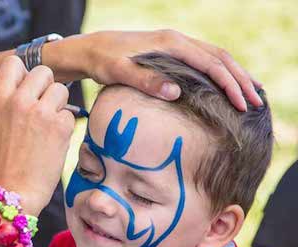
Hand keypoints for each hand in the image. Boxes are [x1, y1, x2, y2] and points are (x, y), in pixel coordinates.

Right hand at [0, 56, 74, 215]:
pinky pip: (70, 115)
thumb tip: (28, 89)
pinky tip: (53, 144)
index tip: (29, 86)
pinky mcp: (60, 126)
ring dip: (59, 107)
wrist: (14, 193)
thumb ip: (10, 104)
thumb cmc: (5, 164)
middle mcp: (20, 101)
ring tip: (47, 130)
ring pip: (61, 91)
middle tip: (44, 107)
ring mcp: (41, 112)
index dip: (24, 73)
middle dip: (47, 87)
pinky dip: (65, 128)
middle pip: (44, 71)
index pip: (13, 63)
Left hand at [47, 30, 261, 111]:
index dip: (228, 84)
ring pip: (215, 57)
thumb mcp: (119, 72)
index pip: (210, 63)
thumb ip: (145, 81)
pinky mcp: (171, 51)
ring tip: (252, 94)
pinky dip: (221, 71)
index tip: (242, 105)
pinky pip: (204, 59)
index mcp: (170, 44)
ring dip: (234, 75)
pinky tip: (227, 85)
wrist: (91, 49)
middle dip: (240, 80)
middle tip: (256, 104)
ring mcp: (175, 44)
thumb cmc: (103, 61)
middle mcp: (177, 40)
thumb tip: (176, 93)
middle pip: (220, 57)